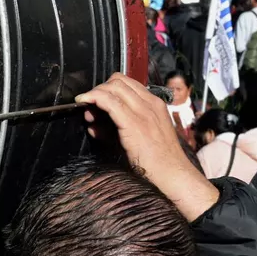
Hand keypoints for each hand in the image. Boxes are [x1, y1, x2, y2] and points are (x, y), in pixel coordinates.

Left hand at [76, 74, 221, 220]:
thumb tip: (95, 125)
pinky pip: (109, 101)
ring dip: (95, 93)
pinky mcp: (133, 122)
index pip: (128, 83)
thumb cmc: (157, 162)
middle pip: (119, 81)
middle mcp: (150, 104)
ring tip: (84, 105)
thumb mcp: (138, 138)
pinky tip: (84, 102)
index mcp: (155, 105)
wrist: (172, 174)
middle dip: (100, 88)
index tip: (97, 98)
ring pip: (113, 87)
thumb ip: (118, 129)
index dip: (109, 87)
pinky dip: (93, 98)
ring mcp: (142, 111)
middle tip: (88, 102)